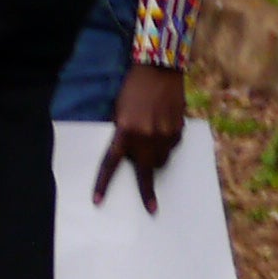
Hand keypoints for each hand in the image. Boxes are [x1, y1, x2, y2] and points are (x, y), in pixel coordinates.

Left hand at [97, 61, 187, 211]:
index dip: (103, 184)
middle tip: (151, 208)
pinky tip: (164, 125)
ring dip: (156, 158)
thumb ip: (124, 134)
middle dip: (147, 190)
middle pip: (147, 172)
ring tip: (153, 138)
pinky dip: (167, 143)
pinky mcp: (178, 131)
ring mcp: (164, 135)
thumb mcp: (120, 112)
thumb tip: (132, 155)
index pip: (111, 163)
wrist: (158, 71)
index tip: (98, 201)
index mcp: (125, 131)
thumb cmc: (133, 90)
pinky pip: (172, 146)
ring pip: (161, 160)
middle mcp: (145, 136)